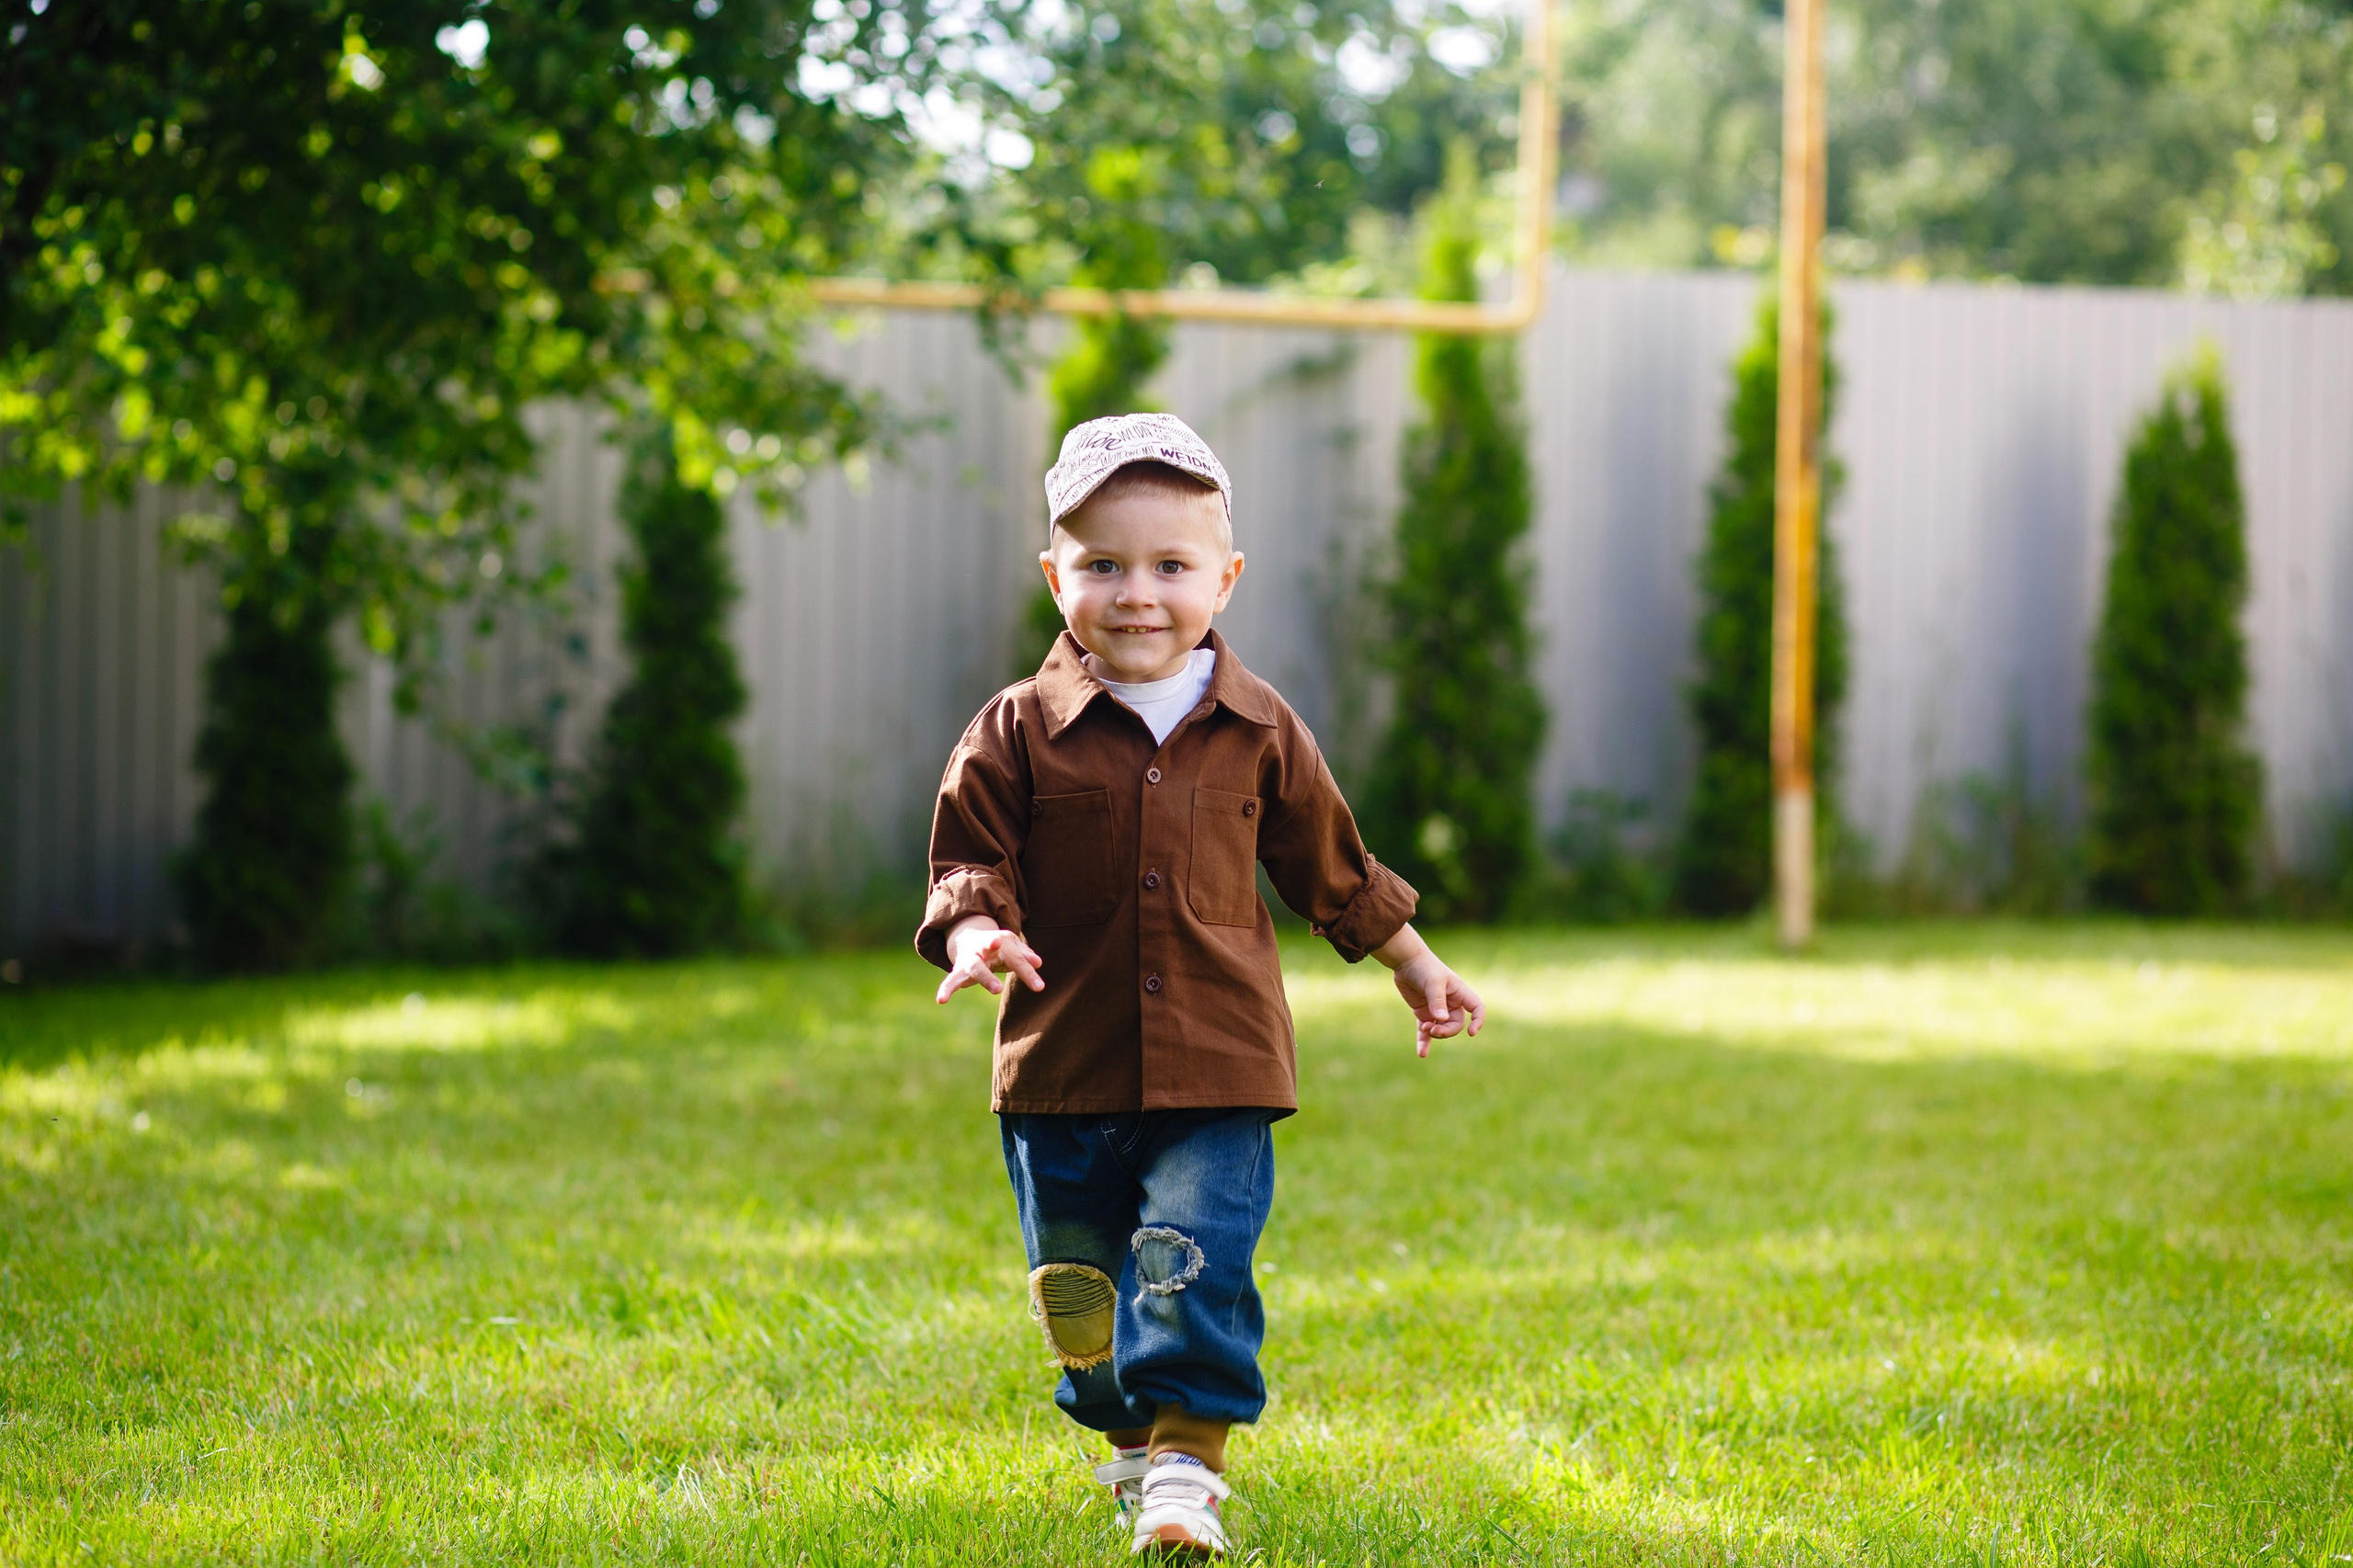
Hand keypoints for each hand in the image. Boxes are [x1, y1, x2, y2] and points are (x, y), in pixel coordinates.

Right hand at [935, 916, 1044, 1003]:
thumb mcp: (1013, 947)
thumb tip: (1038, 963)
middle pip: (991, 954)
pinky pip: (951, 980)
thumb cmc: (999, 947)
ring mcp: (970, 959)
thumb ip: (1024, 955)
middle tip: (1003, 986)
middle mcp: (983, 948)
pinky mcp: (958, 971)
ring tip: (996, 989)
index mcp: (1000, 940)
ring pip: (975, 967)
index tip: (1039, 987)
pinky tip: (941, 1000)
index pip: (1016, 957)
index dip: (1028, 972)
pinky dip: (946, 989)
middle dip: (1002, 961)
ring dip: (985, 978)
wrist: (970, 938)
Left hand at [1368, 923, 1483, 1056]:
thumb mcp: (1432, 983)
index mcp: (1460, 993)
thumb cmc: (1424, 968)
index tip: (1471, 1032)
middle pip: (1456, 1024)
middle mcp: (1451, 1003)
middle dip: (1446, 1030)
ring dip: (1435, 1034)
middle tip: (1432, 1029)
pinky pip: (1426, 1031)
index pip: (1476, 1008)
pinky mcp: (1423, 1013)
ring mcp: (1437, 1009)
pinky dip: (1424, 1041)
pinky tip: (1421, 1054)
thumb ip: (1437, 1001)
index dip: (1478, 1021)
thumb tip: (1441, 1020)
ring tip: (1425, 1030)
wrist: (1406, 962)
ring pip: (1442, 1029)